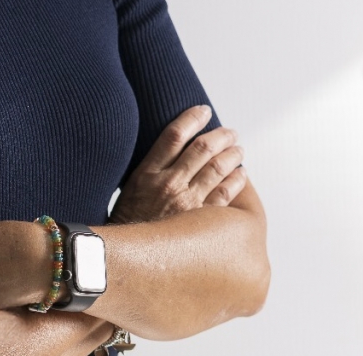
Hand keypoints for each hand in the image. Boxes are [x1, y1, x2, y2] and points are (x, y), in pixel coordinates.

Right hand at [109, 105, 245, 224]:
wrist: (127, 259)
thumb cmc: (128, 222)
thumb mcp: (130, 188)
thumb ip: (150, 170)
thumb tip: (169, 151)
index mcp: (148, 172)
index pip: (173, 135)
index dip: (191, 118)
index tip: (203, 110)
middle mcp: (169, 184)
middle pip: (201, 149)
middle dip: (220, 136)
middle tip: (230, 132)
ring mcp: (187, 203)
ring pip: (217, 170)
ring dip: (232, 155)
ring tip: (238, 149)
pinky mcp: (201, 222)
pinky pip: (225, 196)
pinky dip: (236, 182)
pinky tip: (241, 174)